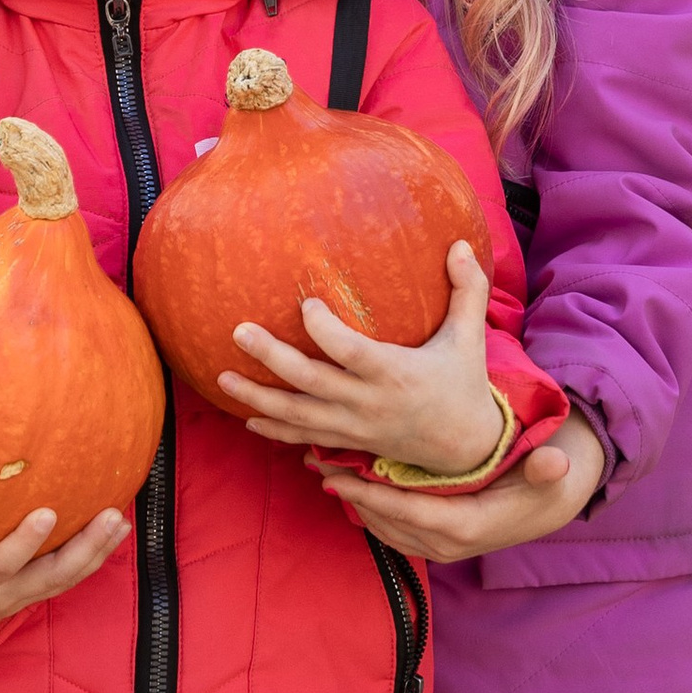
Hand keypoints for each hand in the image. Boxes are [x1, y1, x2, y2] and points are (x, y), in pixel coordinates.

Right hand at [0, 491, 129, 629]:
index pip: (0, 566)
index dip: (24, 544)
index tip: (47, 513)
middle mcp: (1, 596)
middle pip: (50, 576)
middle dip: (83, 549)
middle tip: (110, 516)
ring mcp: (21, 597)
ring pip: (67, 579)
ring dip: (97, 552)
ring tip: (121, 520)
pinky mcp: (33, 591)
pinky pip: (70, 576)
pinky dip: (95, 555)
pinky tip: (116, 527)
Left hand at [217, 243, 506, 476]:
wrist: (464, 448)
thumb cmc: (464, 382)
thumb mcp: (469, 337)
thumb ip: (468, 291)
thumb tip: (461, 244)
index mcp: (395, 373)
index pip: (350, 352)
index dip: (324, 330)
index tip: (305, 304)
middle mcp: (369, 403)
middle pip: (310, 382)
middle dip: (271, 358)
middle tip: (239, 332)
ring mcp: (355, 427)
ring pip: (298, 415)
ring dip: (258, 397)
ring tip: (222, 376)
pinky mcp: (349, 442)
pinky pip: (304, 438)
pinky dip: (275, 431)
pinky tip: (247, 418)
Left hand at [321, 408, 607, 562]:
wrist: (548, 508)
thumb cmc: (544, 484)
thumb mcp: (552, 474)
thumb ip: (548, 469)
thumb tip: (555, 464)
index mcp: (467, 526)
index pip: (408, 511)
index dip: (370, 495)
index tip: (339, 474)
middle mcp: (448, 544)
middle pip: (387, 520)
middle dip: (351, 494)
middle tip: (319, 464)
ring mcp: (439, 549)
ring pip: (384, 527)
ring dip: (354, 502)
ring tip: (326, 472)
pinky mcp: (433, 544)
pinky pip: (392, 530)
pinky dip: (368, 510)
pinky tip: (349, 486)